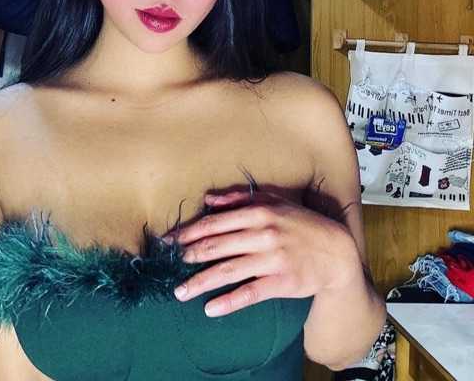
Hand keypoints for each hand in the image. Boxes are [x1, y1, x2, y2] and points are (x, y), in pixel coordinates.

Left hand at [162, 188, 361, 316]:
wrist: (336, 251)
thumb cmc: (301, 223)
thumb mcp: (274, 201)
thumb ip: (240, 198)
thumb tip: (209, 199)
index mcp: (258, 212)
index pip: (215, 223)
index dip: (189, 232)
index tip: (170, 241)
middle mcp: (262, 234)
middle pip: (216, 246)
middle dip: (189, 256)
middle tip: (169, 264)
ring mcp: (272, 259)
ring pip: (228, 271)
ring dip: (200, 282)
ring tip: (180, 291)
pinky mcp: (281, 282)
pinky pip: (249, 293)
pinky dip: (228, 302)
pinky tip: (210, 309)